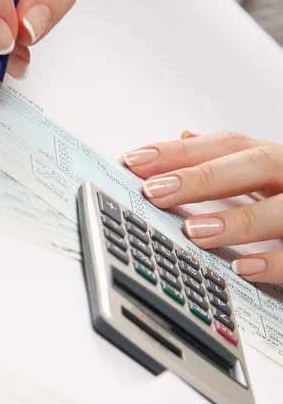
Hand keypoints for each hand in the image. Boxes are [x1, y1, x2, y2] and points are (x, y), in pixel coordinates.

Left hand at [121, 132, 282, 283]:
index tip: (134, 160)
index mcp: (277, 158)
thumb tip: (184, 134)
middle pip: (253, 165)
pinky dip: (276, 261)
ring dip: (238, 220)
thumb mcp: (270, 172)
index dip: (180, 151)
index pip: (226, 144)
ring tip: (196, 232)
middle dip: (202, 176)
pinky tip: (245, 269)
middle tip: (155, 190)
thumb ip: (231, 159)